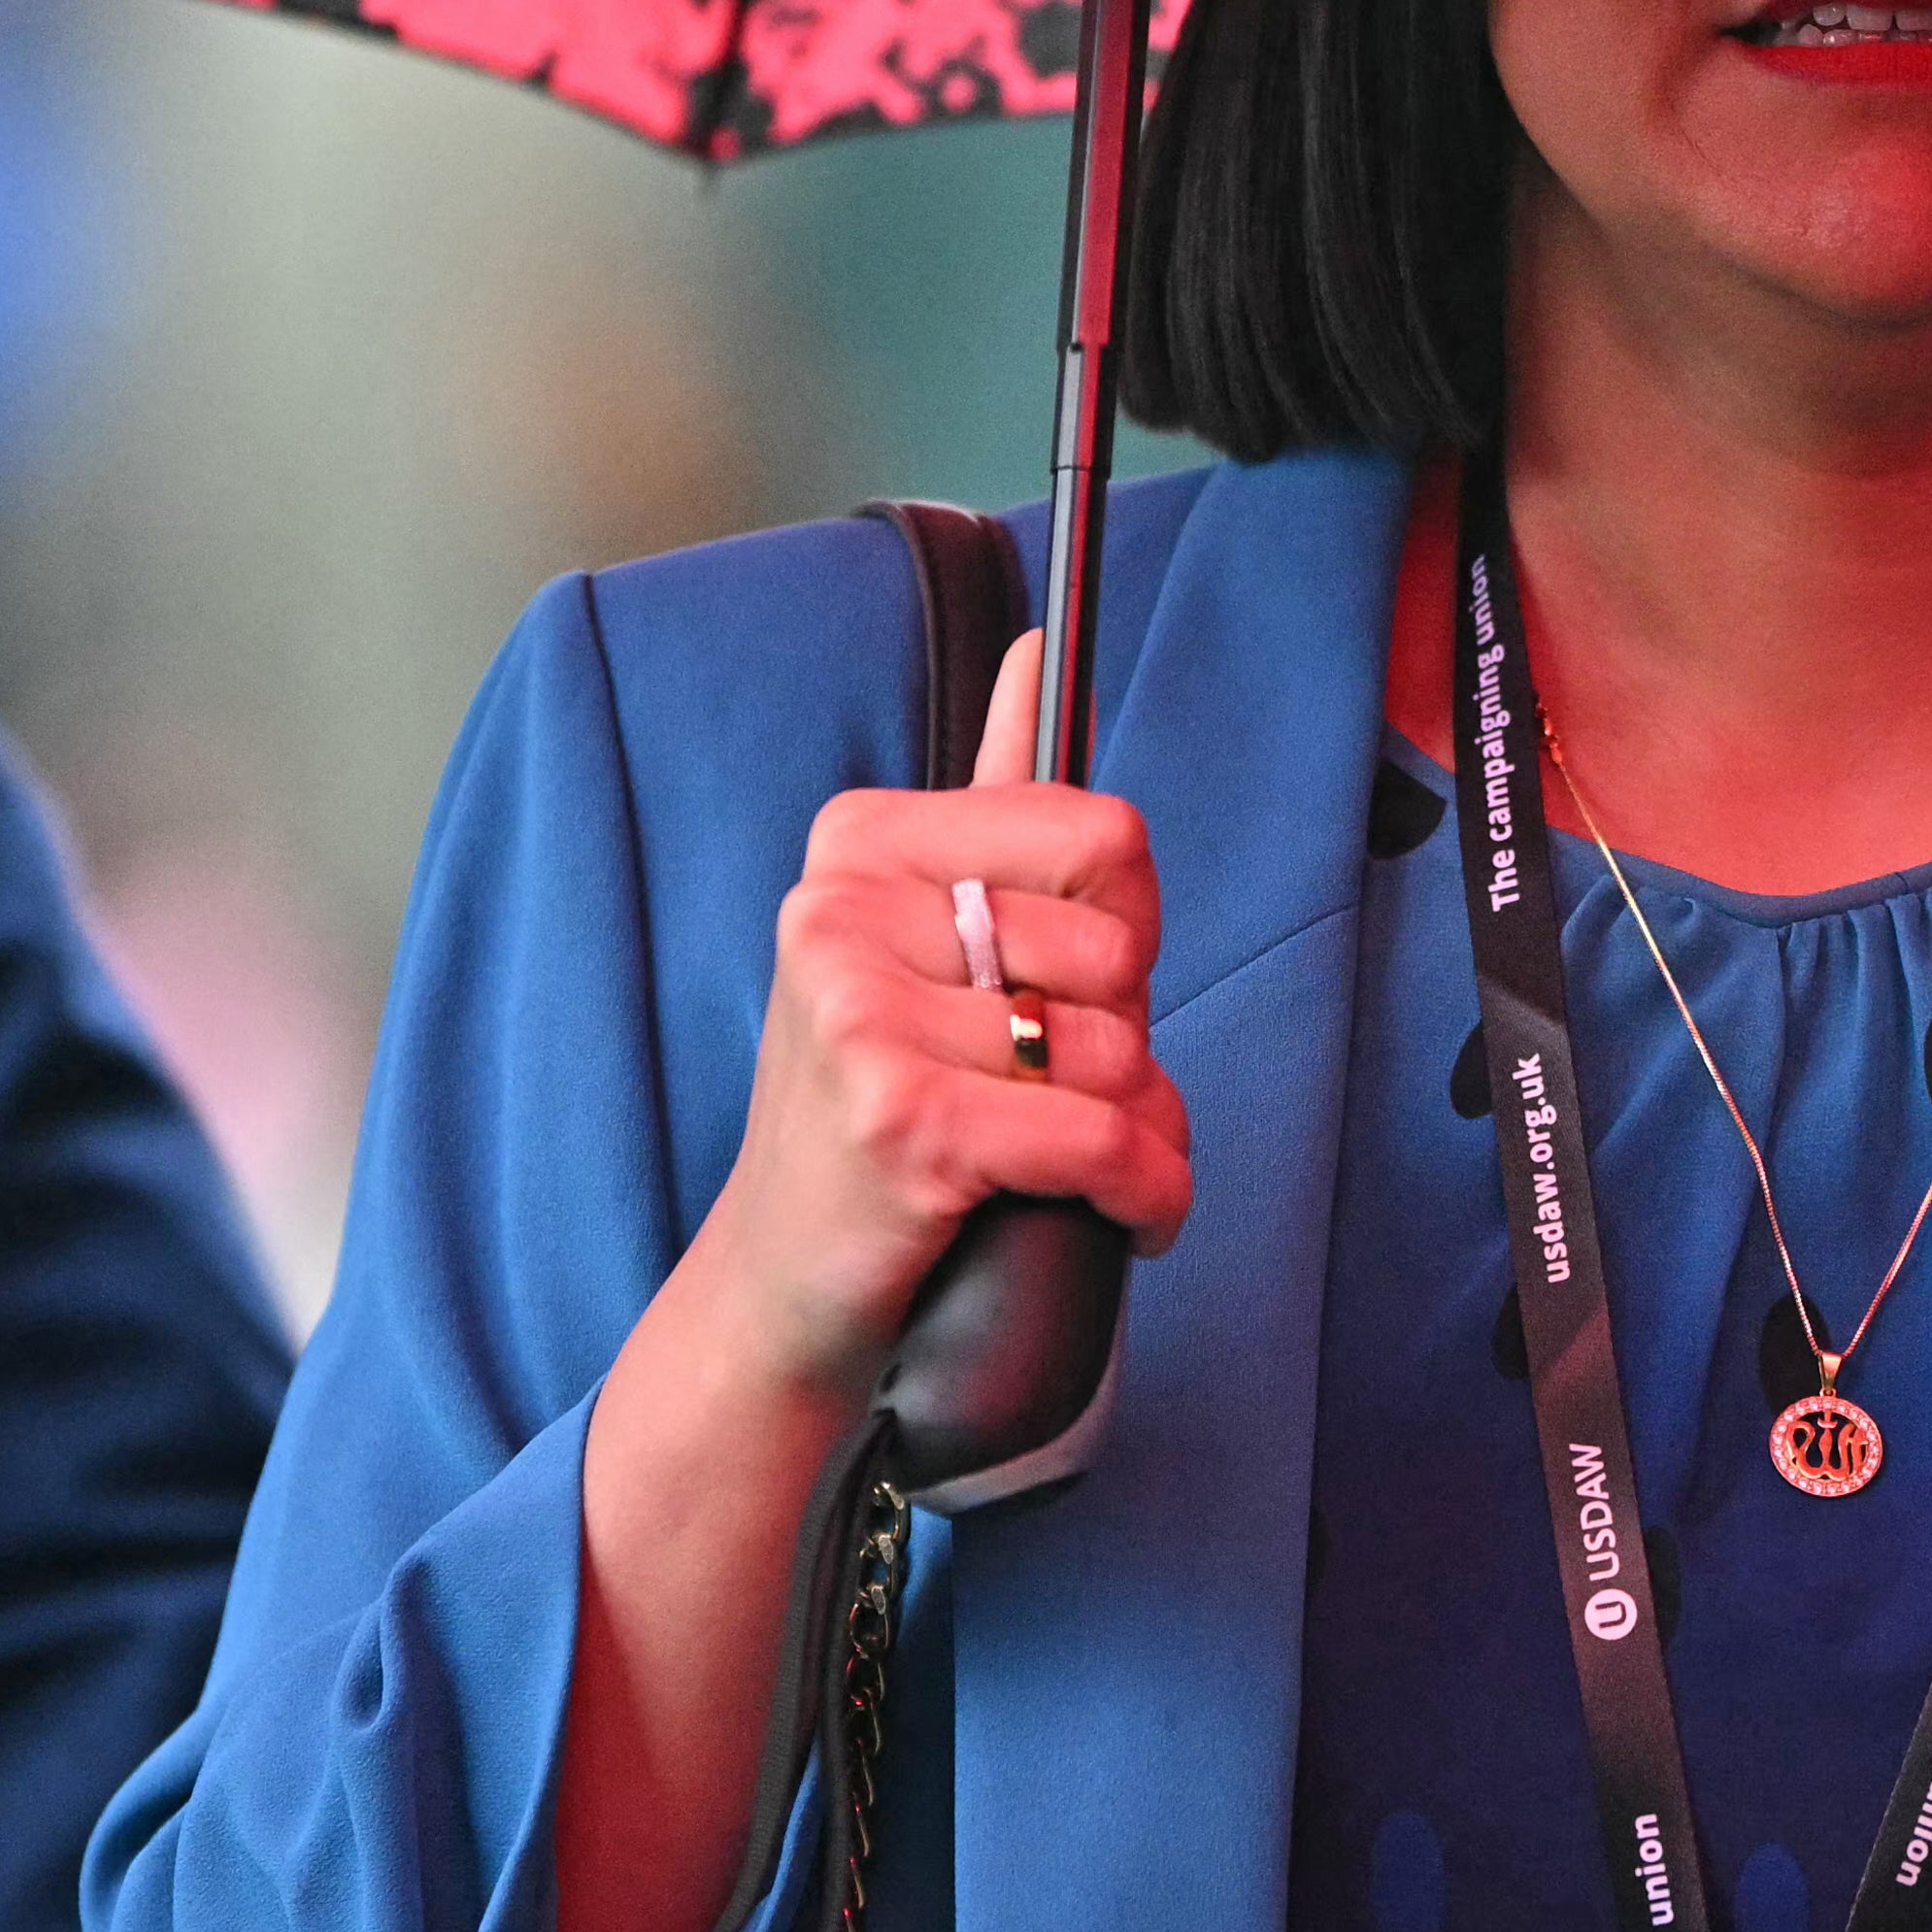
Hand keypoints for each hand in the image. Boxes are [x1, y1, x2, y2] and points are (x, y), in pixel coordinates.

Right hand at [678, 633, 1189, 1411]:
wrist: (783, 1283)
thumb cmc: (881, 1107)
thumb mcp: (921, 942)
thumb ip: (995, 804)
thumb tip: (1047, 647)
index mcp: (860, 843)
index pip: (1105, 833)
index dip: (1123, 932)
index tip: (1068, 986)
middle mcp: (844, 911)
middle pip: (1118, 948)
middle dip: (1121, 1039)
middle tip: (1045, 1090)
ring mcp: (864, 1016)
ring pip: (1117, 1053)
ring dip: (1139, 1129)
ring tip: (1075, 1160)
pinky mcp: (902, 1121)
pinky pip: (1106, 1138)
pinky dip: (1147, 1193)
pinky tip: (1127, 1217)